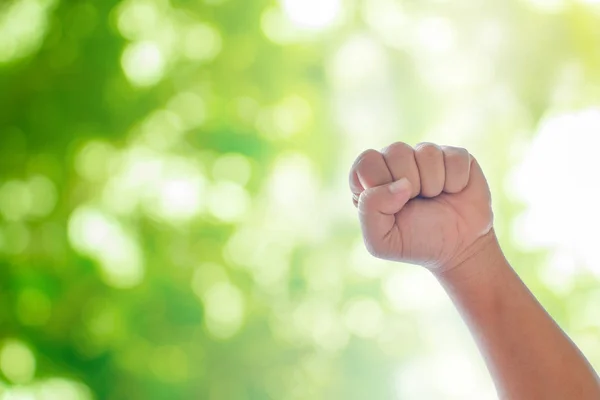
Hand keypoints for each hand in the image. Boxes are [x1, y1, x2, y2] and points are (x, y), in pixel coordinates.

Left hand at [349, 142, 493, 271]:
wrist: (460, 247)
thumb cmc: (416, 243)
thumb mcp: (381, 241)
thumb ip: (370, 209)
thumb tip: (400, 183)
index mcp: (370, 179)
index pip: (366, 162)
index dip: (380, 182)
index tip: (393, 205)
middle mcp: (395, 162)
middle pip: (396, 151)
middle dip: (410, 184)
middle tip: (416, 203)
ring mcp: (425, 156)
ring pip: (427, 152)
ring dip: (433, 184)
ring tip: (434, 198)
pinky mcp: (454, 155)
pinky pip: (455, 158)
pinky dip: (456, 181)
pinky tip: (453, 191)